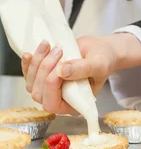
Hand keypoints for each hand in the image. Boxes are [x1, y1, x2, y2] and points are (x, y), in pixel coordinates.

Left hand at [22, 34, 140, 114]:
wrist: (100, 50)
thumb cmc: (103, 60)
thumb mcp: (97, 64)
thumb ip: (82, 69)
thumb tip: (61, 72)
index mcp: (74, 104)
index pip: (53, 103)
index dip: (51, 85)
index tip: (61, 64)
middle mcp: (60, 100)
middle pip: (39, 92)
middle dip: (45, 68)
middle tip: (59, 49)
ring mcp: (50, 89)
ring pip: (31, 82)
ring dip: (37, 62)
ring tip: (49, 44)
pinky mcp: (44, 77)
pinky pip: (28, 75)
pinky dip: (28, 63)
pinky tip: (30, 53)